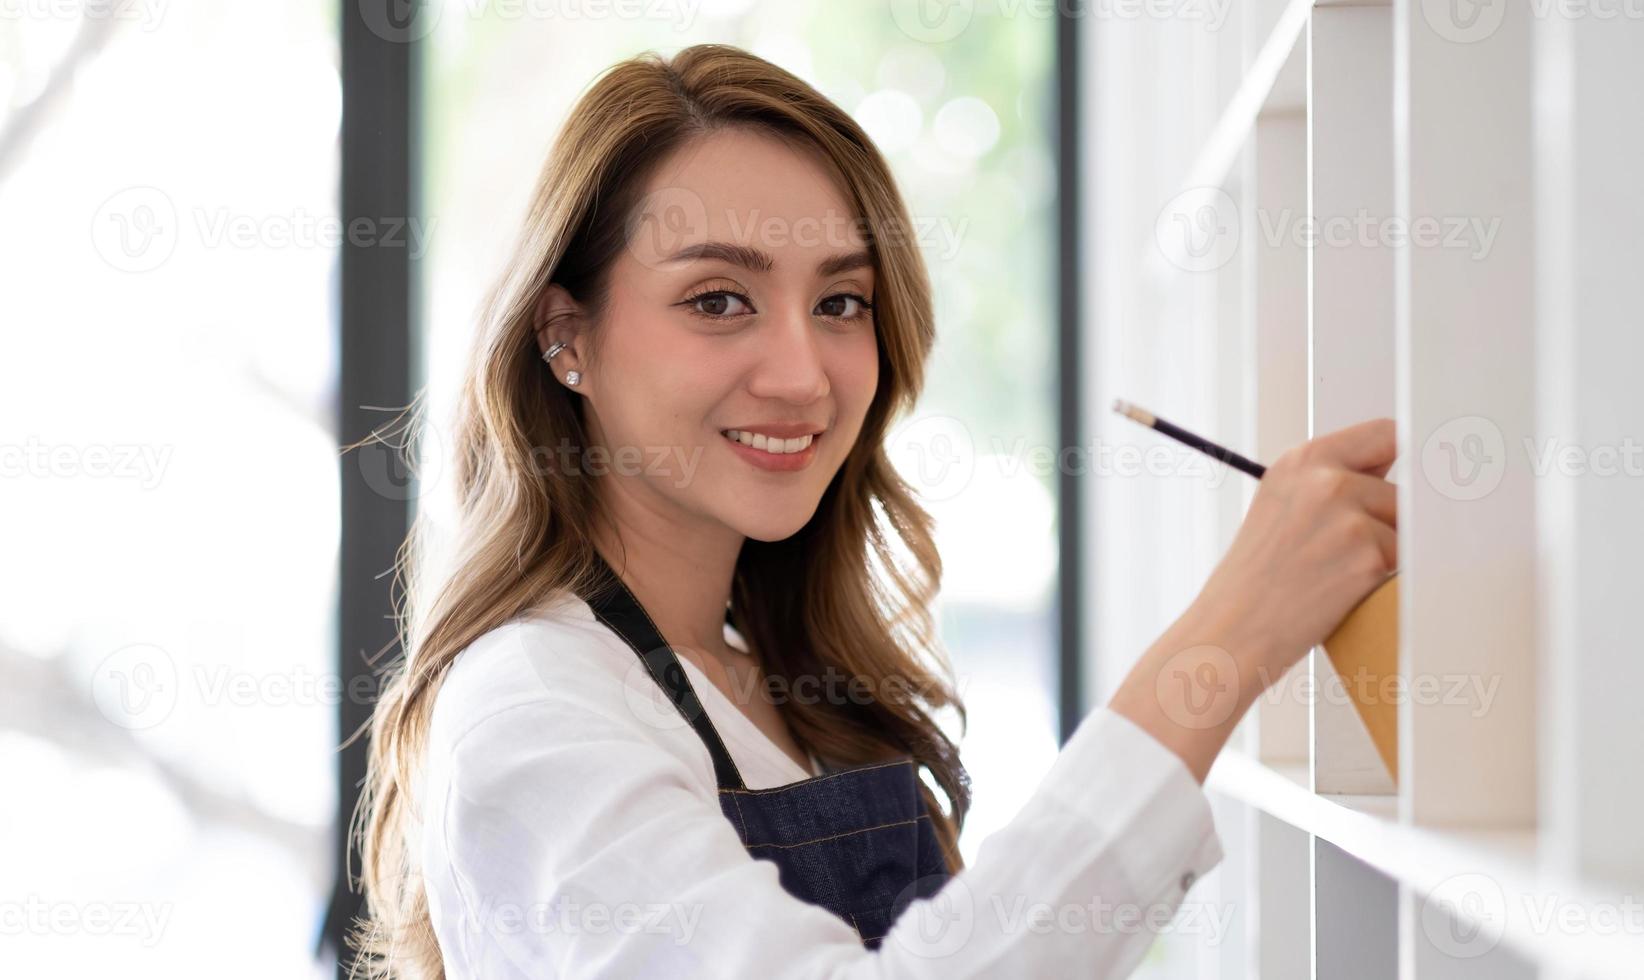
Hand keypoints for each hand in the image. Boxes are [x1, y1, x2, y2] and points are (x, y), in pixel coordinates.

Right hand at [1192, 416, 1398, 678]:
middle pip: (1402, 489)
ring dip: (1387, 553)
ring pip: (1406, 528)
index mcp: (1302, 459)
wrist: (1232, 629)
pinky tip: (1344, 592)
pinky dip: (1383, 581)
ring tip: (1336, 575)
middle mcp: (1324, 478)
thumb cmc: (1258, 578)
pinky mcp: (1368, 555)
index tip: (1409, 480)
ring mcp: (1348, 515)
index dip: (1401, 460)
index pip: (1386, 433)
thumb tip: (1401, 465)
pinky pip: (1405, 563)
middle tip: (1343, 554)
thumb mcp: (1282, 506)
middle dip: (1388, 521)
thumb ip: (1332, 480)